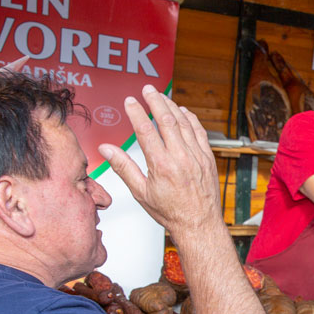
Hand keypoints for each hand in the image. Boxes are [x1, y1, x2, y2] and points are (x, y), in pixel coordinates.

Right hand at [97, 85, 221, 233]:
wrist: (199, 224)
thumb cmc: (171, 212)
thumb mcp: (141, 192)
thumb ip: (123, 167)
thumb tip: (106, 149)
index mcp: (161, 166)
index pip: (145, 130)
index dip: (136, 112)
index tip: (130, 101)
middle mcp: (181, 158)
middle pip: (166, 120)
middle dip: (155, 100)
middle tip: (147, 89)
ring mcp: (197, 157)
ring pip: (184, 123)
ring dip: (172, 106)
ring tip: (162, 96)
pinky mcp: (208, 158)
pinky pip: (200, 132)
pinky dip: (191, 119)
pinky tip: (183, 111)